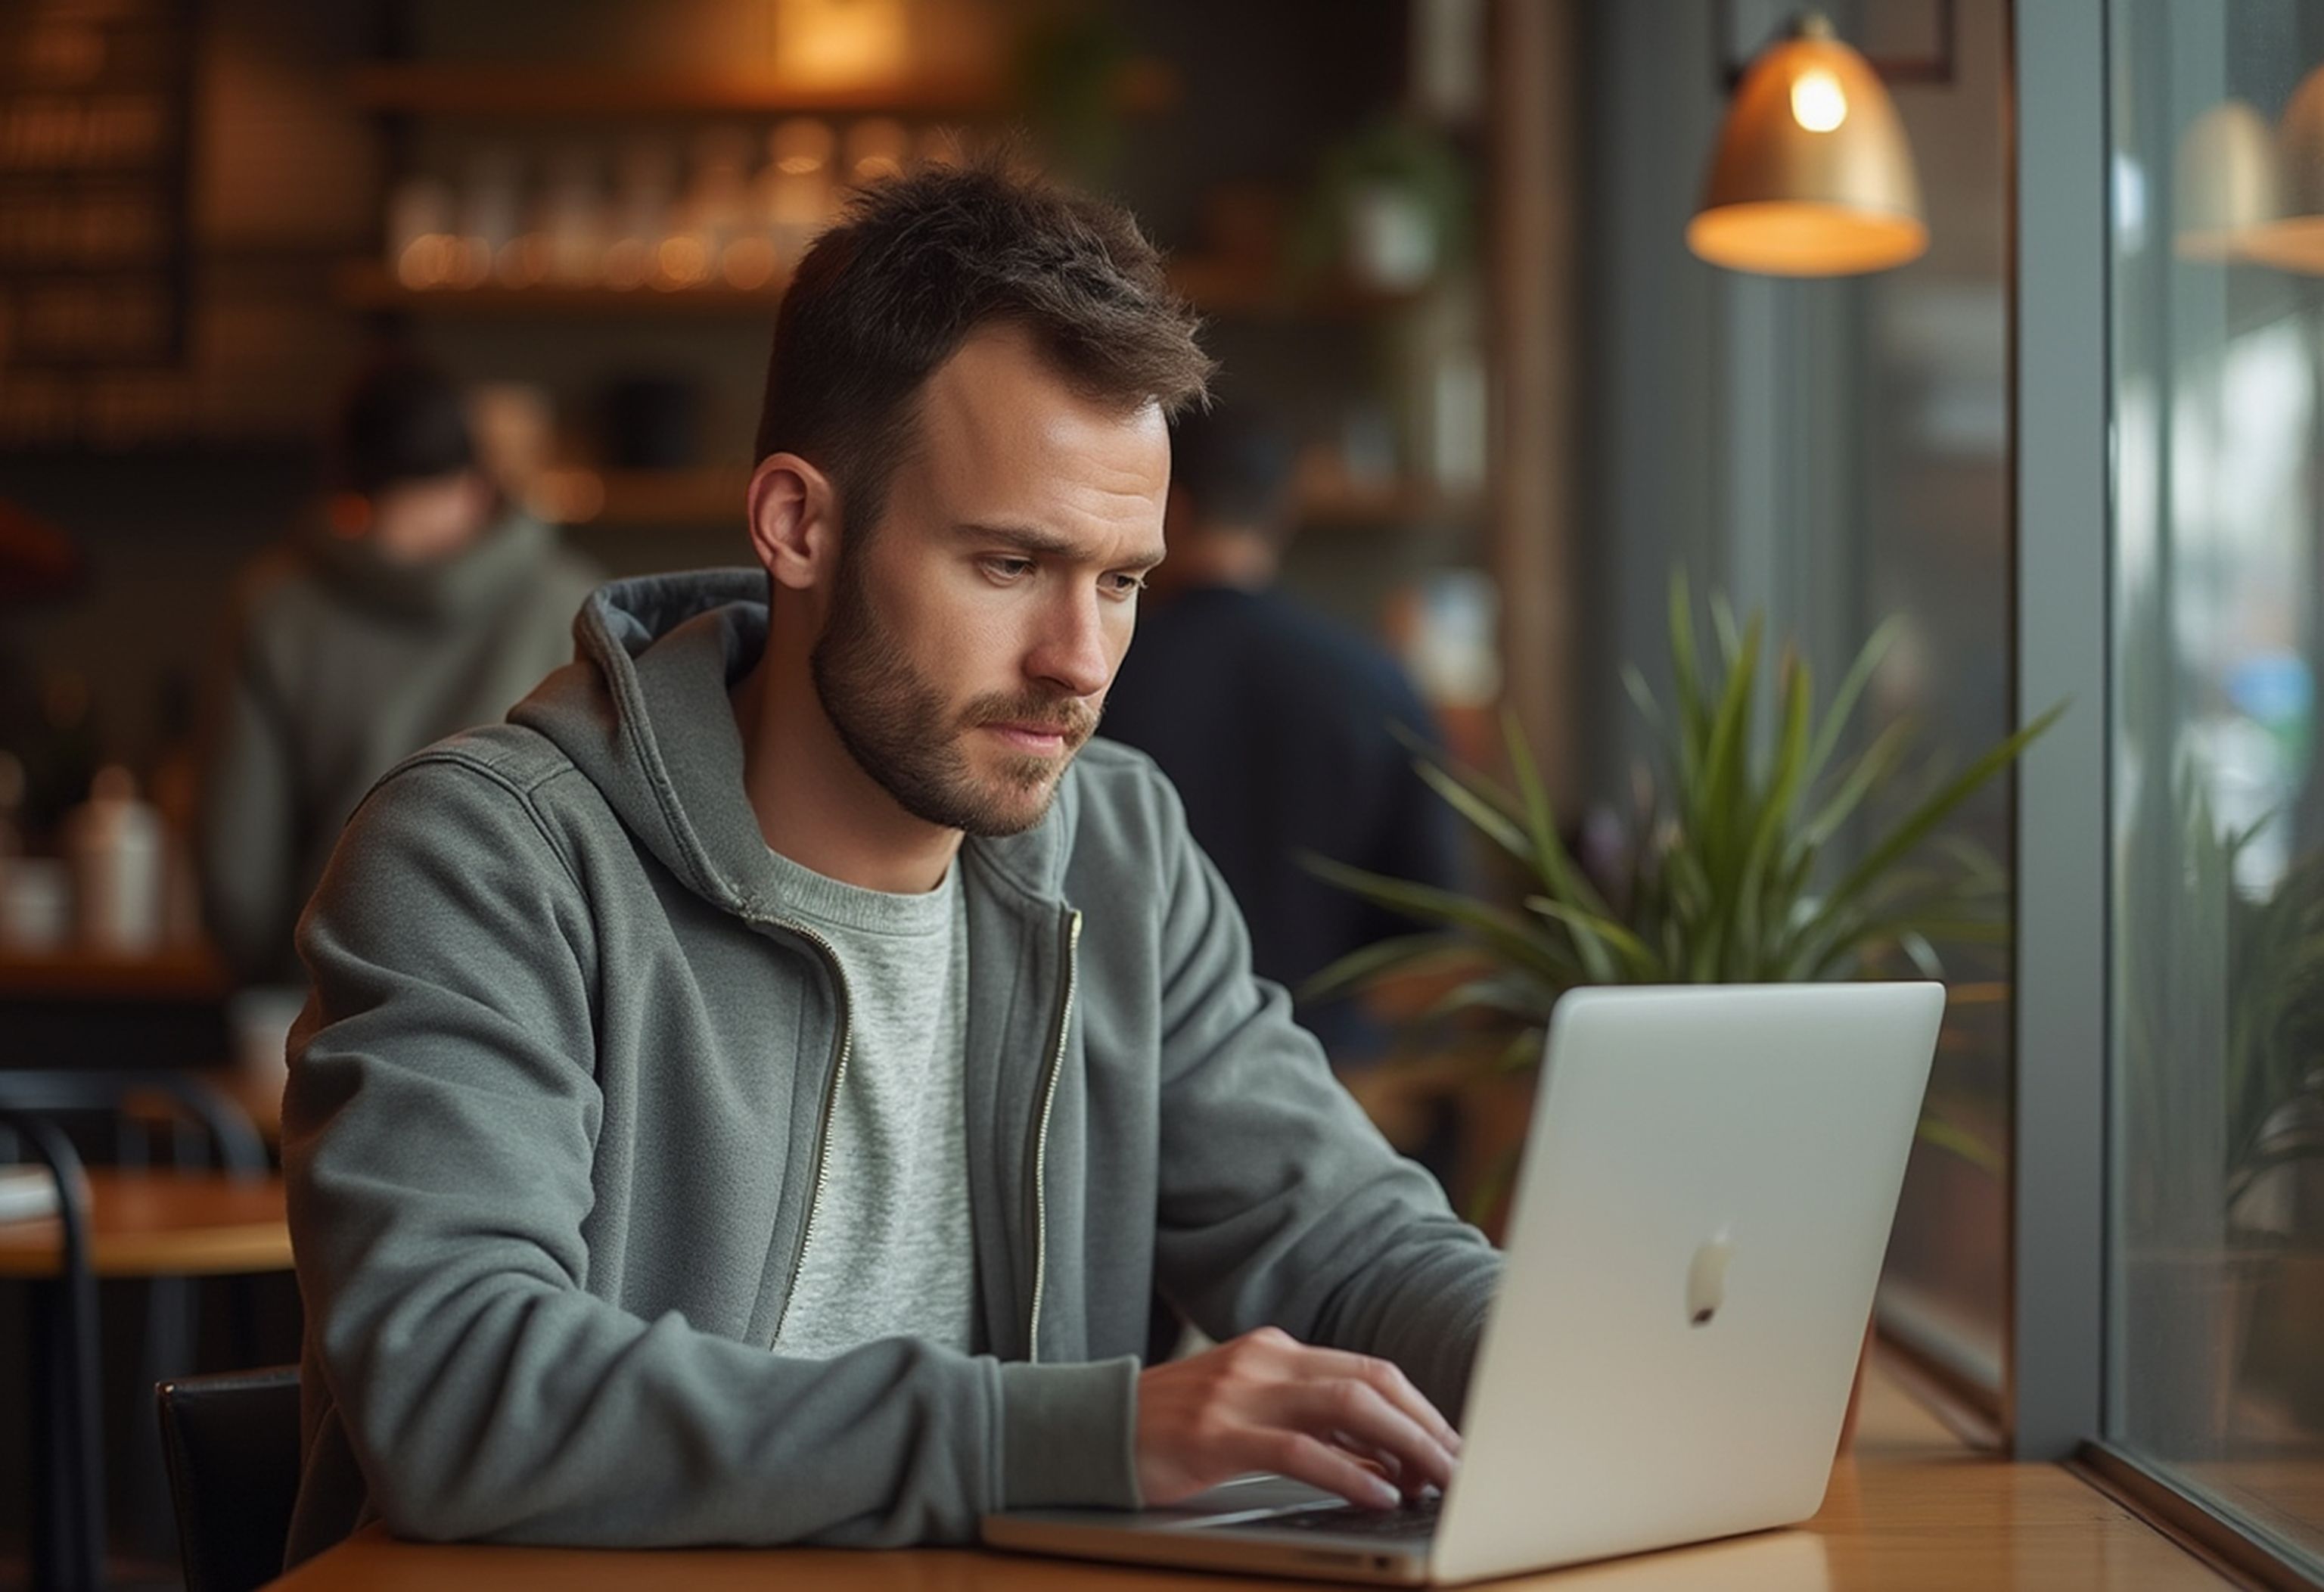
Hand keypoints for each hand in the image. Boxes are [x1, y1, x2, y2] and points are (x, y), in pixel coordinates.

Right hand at [1134, 1326, 1461, 1510]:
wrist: (1091, 1429)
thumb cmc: (1173, 1429)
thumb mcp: (1247, 1412)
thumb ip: (1309, 1424)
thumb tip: (1386, 1459)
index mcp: (1275, 1351)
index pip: (1369, 1370)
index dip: (1421, 1409)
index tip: (1455, 1447)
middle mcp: (1263, 1361)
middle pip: (1369, 1383)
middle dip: (1425, 1426)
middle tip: (1462, 1467)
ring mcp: (1238, 1394)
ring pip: (1345, 1408)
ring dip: (1404, 1446)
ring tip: (1438, 1481)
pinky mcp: (1215, 1435)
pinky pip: (1299, 1450)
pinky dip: (1349, 1472)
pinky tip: (1378, 1494)